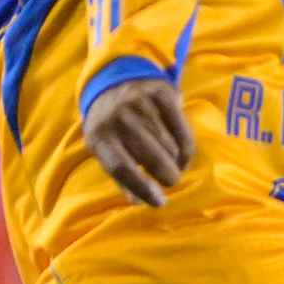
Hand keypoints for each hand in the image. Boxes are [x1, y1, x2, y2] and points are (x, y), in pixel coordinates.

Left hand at [81, 77, 193, 206]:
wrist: (112, 81)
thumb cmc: (109, 126)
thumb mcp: (104, 149)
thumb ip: (119, 175)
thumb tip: (138, 202)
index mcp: (98, 136)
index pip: (120, 167)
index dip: (142, 187)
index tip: (161, 202)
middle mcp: (117, 117)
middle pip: (147, 154)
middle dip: (166, 174)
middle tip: (172, 181)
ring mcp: (138, 103)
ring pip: (166, 141)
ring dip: (175, 160)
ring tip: (176, 168)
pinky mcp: (159, 92)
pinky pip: (180, 125)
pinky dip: (185, 144)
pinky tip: (184, 155)